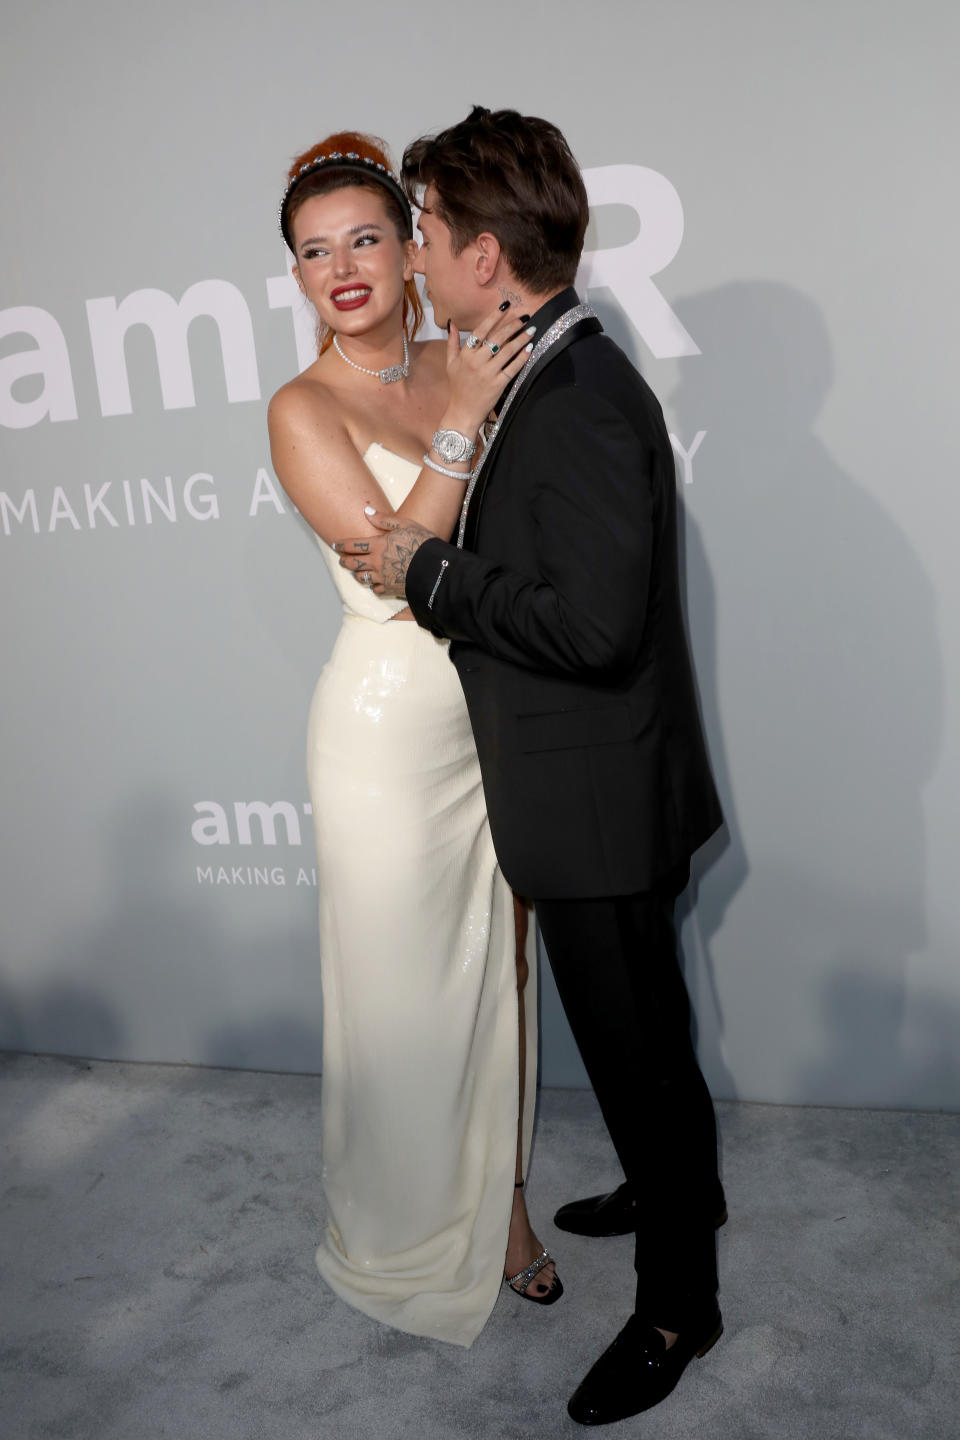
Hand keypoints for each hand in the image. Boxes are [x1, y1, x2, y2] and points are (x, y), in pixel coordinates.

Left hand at [333, 511, 434, 597]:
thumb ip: (384, 519)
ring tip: (357, 573)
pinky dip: (374, 587)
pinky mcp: (391, 589)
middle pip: (353, 564)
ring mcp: (383, 577)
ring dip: (357, 575)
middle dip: (345, 562)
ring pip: (362, 579)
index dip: (342, 545)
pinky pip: (376, 590)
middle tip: (342, 561)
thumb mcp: (406, 524)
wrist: (435, 567)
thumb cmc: (422, 542)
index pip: (353, 545)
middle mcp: (376, 563)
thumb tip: (367, 512)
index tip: (335, 545)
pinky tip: (376, 584)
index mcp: (378, 545)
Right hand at [443, 306, 534, 434]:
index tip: (505, 306)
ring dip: (521, 339)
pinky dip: (522, 357)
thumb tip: (452, 323)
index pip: (481, 330)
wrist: (462, 412)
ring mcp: (488, 373)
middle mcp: (477, 362)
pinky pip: (513, 368)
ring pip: (507, 351)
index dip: (494, 317)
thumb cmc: (457, 387)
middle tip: (524, 316)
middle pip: (497, 338)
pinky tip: (530, 348)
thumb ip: (452, 342)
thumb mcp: (450, 364)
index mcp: (465, 355)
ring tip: (531, 329)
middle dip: (512, 325)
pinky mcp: (498, 385)